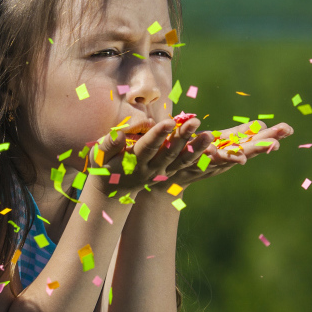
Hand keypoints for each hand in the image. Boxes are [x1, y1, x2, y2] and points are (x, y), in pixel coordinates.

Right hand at [85, 116, 211, 194]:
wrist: (113, 190)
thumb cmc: (104, 166)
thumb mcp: (99, 155)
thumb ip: (109, 144)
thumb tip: (119, 133)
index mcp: (133, 161)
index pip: (147, 146)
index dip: (158, 134)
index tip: (169, 122)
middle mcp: (151, 169)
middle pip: (169, 152)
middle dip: (183, 137)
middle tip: (195, 121)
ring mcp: (162, 173)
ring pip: (182, 160)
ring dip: (196, 148)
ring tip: (209, 135)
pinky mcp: (170, 173)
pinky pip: (187, 165)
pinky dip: (199, 157)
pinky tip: (212, 147)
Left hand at [161, 119, 292, 186]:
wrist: (169, 174)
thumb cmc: (200, 153)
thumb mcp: (224, 142)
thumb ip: (241, 135)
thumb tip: (263, 125)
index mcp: (232, 150)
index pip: (254, 142)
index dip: (270, 136)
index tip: (287, 130)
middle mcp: (223, 158)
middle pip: (246, 151)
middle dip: (262, 145)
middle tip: (278, 142)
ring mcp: (207, 162)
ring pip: (225, 157)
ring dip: (238, 154)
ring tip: (250, 152)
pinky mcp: (190, 161)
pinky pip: (199, 156)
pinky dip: (207, 151)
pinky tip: (214, 147)